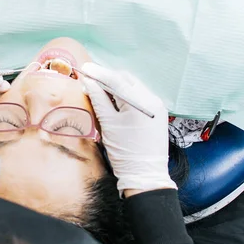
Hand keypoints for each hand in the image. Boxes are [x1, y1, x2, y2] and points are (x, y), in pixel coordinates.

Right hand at [82, 63, 175, 193]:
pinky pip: (140, 98)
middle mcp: (153, 100)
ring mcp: (158, 107)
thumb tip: (89, 83)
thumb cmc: (124, 152)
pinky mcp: (158, 115)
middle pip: (128, 80)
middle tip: (91, 80)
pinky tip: (115, 101)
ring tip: (100, 90)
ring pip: (134, 87)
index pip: (117, 80)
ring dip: (118, 86)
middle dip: (109, 78)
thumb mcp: (108, 124)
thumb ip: (99, 100)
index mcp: (140, 102)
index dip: (99, 73)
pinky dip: (126, 96)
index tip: (85, 69)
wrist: (145, 175)